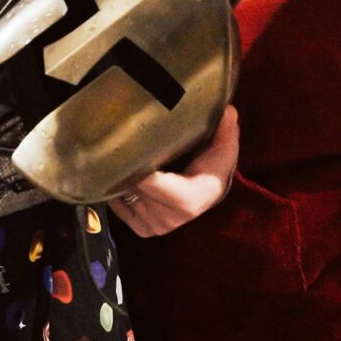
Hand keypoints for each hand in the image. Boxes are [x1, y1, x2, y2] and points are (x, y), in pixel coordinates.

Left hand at [108, 106, 238, 236]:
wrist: (210, 192)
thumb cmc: (215, 166)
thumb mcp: (224, 147)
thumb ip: (225, 130)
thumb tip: (228, 110)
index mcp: (188, 199)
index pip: (152, 182)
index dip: (135, 164)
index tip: (122, 144)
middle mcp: (170, 218)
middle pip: (134, 187)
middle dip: (123, 165)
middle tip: (112, 139)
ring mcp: (155, 226)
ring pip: (124, 196)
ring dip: (118, 176)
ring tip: (112, 153)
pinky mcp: (143, 230)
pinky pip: (118, 207)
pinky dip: (116, 190)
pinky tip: (117, 172)